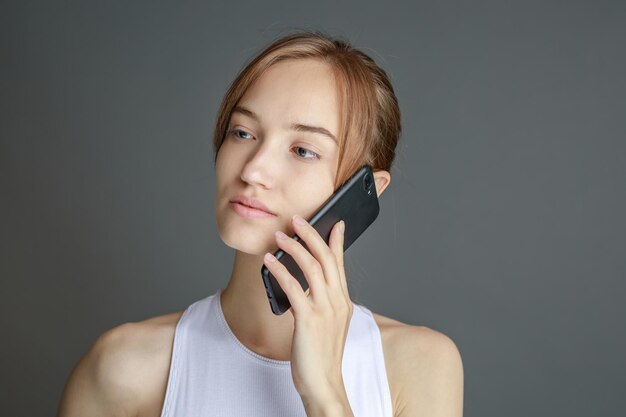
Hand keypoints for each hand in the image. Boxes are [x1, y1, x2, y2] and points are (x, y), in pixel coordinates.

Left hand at [263, 214, 352, 405]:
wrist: (324, 385)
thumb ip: (320, 303)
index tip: (335, 223)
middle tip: (298, 220)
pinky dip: (280, 271)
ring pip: (312, 267)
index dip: (336, 241)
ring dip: (294, 247)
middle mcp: (337, 302)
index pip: (340, 264)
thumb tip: (303, 285)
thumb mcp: (326, 325)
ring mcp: (325, 310)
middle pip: (327, 258)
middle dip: (311, 234)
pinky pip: (294, 287)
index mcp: (343, 302)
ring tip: (280, 236)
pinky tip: (269, 262)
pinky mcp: (309, 319)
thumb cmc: (321, 357)